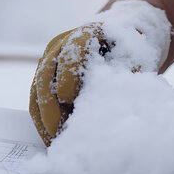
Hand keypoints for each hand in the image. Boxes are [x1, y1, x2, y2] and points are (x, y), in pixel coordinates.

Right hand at [28, 0, 172, 145]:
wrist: (120, 41)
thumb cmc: (129, 51)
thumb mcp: (136, 59)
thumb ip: (128, 74)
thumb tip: (120, 104)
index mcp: (88, 32)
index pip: (75, 46)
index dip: (68, 71)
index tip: (67, 97)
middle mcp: (63, 44)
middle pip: (47, 71)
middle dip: (49, 103)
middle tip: (56, 130)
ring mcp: (50, 60)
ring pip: (38, 88)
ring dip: (44, 116)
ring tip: (54, 141)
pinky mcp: (46, 78)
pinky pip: (38, 99)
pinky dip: (43, 119)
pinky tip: (52, 138)